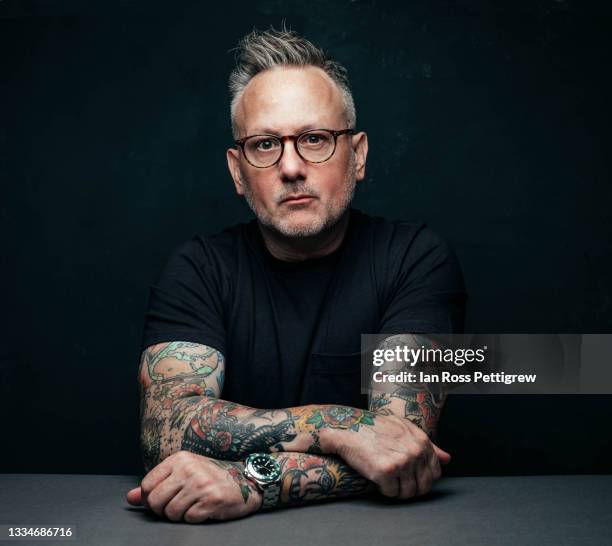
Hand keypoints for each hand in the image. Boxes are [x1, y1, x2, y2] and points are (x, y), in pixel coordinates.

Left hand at [126, 451, 261, 521]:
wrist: (245, 480)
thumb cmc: (211, 477)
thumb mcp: (183, 474)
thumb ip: (156, 484)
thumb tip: (130, 498)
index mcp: (179, 459)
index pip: (147, 485)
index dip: (150, 499)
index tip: (163, 500)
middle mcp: (189, 468)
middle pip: (155, 501)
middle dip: (163, 511)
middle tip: (178, 506)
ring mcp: (200, 484)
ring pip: (170, 513)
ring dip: (179, 516)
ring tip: (192, 506)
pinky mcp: (211, 500)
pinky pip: (188, 519)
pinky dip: (194, 518)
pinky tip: (204, 509)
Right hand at [328, 412, 449, 498]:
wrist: (349, 428)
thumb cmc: (375, 427)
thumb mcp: (404, 428)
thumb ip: (427, 445)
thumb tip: (447, 459)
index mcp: (422, 442)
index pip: (435, 473)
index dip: (422, 479)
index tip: (410, 477)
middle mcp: (415, 451)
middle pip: (423, 486)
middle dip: (410, 488)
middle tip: (396, 481)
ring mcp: (402, 461)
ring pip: (408, 493)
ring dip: (396, 490)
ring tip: (386, 478)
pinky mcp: (387, 471)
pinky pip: (391, 493)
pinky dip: (383, 489)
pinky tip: (376, 476)